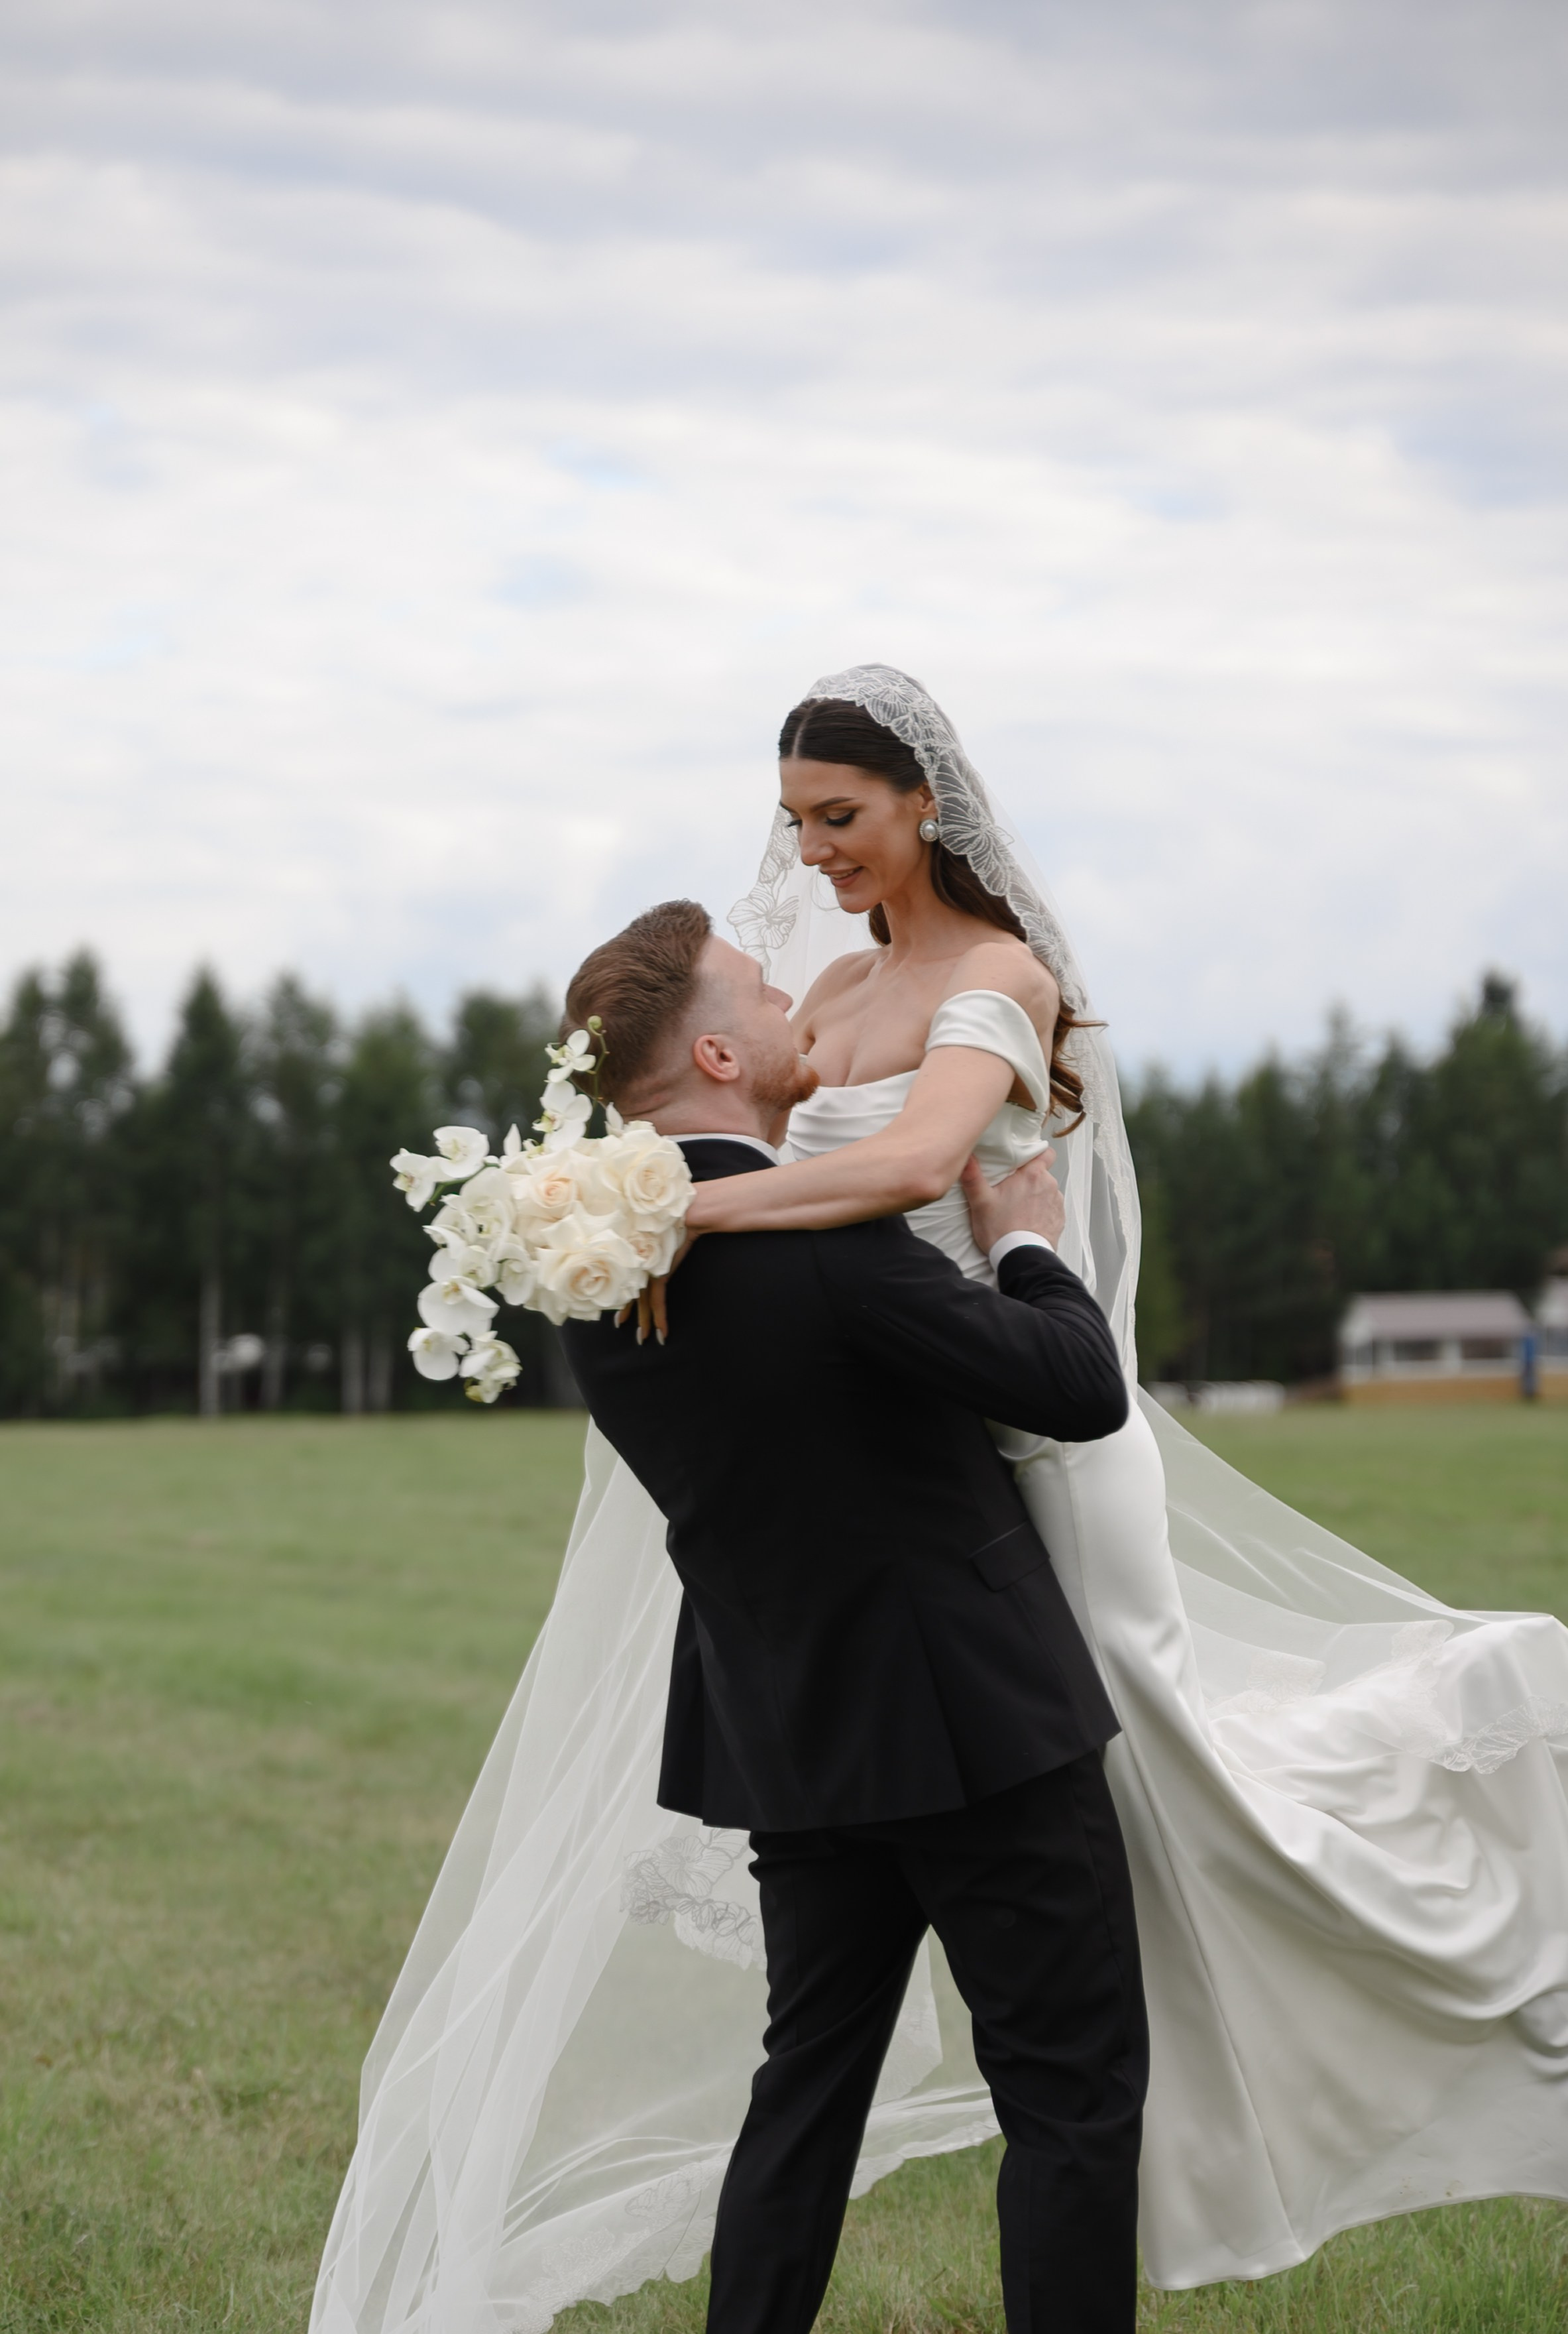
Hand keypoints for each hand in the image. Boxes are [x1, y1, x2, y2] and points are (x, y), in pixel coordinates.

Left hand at [617, 1230, 699, 1344]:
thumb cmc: (673, 1221)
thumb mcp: (660, 1236)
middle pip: (634, 1296)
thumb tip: (652, 1250)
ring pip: (644, 1303)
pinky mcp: (659, 1275)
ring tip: (641, 1338)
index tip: (619, 1316)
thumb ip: (653, 1246)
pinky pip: (658, 1302)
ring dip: (644, 1322)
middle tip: (624, 1328)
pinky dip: (660, 1318)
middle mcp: (640, 1265)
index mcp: (639, 1258)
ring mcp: (647, 1271)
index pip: (629, 1284)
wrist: (685, 1215)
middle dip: (630, 1315)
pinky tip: (661, 1332)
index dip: (625, 1302)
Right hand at [960, 1148, 1062, 1253]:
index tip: (1021, 1161)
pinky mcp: (1059, 1219)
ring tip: (1018, 1209)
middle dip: (1029, 1178)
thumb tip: (965, 1157)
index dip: (1035, 1154)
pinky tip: (1027, 1220)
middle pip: (1042, 1172)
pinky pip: (1051, 1208)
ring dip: (1035, 1195)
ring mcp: (1056, 1202)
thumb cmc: (1001, 1230)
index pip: (1045, 1152)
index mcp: (1032, 1175)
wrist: (1021, 1258)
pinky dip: (1041, 1211)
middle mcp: (1049, 1185)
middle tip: (1011, 1190)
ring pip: (1046, 1190)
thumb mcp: (981, 1202)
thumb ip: (973, 1177)